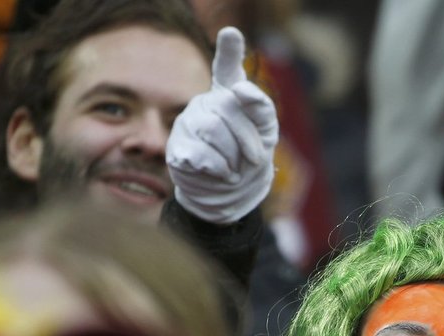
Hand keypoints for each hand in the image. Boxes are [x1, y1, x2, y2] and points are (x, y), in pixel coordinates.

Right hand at [166, 27, 278, 224]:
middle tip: (254, 159)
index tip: (231, 34)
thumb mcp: (266, 133)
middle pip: (228, 107)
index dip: (229, 50)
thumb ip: (261, 107)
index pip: (228, 67)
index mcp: (229, 94)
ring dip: (233, 157)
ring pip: (213, 130)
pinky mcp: (177, 147)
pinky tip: (218, 173)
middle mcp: (205, 103)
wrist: (231, 194)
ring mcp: (187, 124)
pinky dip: (218, 169)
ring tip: (234, 168)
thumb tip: (240, 89)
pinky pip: (200, 152)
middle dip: (248, 139)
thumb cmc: (249, 158)